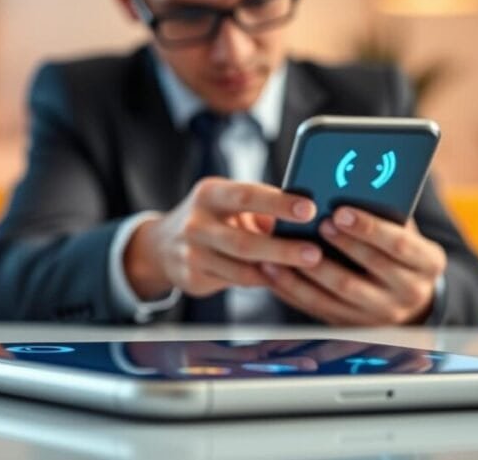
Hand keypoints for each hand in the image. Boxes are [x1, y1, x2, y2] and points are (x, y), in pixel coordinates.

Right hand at [124, 177, 319, 298]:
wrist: (162, 246)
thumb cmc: (214, 218)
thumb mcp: (230, 202)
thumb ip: (264, 208)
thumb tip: (312, 216)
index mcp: (209, 194)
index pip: (246, 196)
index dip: (278, 203)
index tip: (309, 208)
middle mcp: (196, 224)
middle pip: (244, 242)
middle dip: (282, 249)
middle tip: (315, 253)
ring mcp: (191, 255)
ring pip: (241, 269)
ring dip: (277, 271)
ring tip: (307, 269)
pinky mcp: (192, 280)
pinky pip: (236, 282)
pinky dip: (262, 281)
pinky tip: (283, 278)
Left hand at [261, 207, 445, 325]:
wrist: (407, 293)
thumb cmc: (398, 247)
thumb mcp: (404, 229)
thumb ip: (385, 213)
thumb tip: (347, 187)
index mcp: (427, 263)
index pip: (398, 244)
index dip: (368, 227)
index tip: (340, 210)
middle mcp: (410, 293)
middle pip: (369, 268)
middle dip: (338, 244)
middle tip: (313, 224)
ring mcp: (381, 314)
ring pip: (340, 292)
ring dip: (309, 268)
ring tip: (283, 246)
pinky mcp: (354, 325)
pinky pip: (320, 307)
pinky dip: (294, 288)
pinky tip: (275, 270)